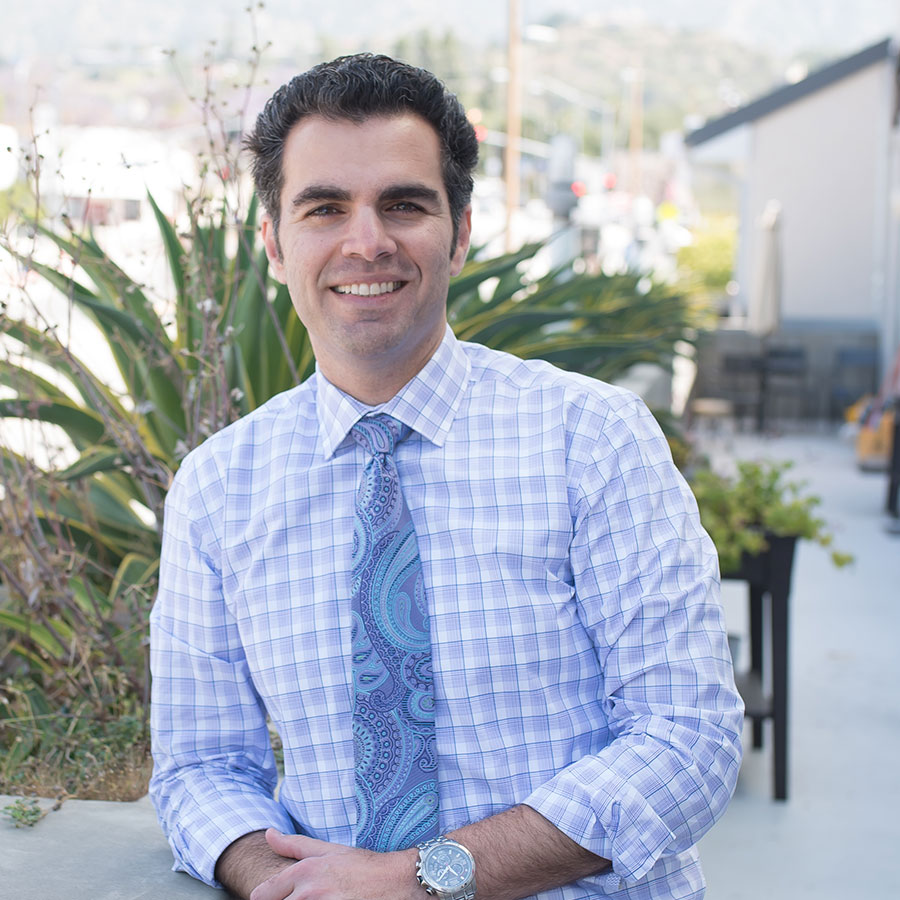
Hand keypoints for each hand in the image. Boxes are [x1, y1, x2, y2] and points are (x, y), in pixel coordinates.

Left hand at [248, 829, 418, 899]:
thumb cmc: (362, 866)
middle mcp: (310, 893)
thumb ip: (294, 844)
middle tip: (309, 896)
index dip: (266, 897)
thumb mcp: (328, 850)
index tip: (276, 897)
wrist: (396, 882)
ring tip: (323, 898)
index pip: (263, 894)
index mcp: (305, 872)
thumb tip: (268, 833)